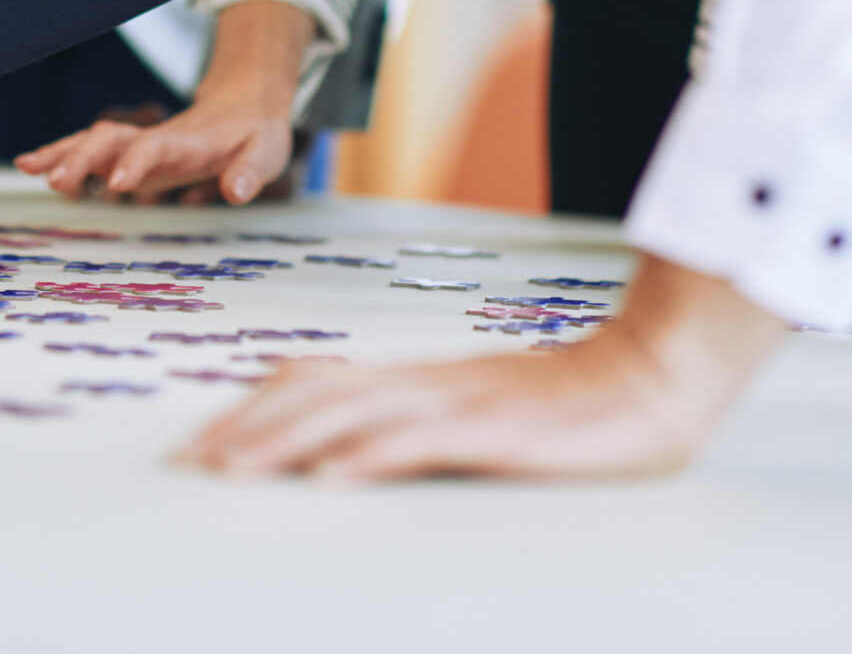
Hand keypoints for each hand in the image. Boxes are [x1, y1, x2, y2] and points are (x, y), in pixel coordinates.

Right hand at [14, 0, 313, 204]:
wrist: (245, 106)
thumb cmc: (254, 135)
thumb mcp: (265, 154)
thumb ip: (249, 172)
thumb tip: (236, 190)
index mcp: (188, 141)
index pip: (155, 147)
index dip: (135, 163)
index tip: (115, 184)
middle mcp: (156, 138)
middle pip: (112, 140)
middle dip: (83, 158)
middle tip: (56, 181)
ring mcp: (139, 144)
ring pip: (94, 140)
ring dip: (61, 152)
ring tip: (24, 166)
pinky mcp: (131, 153)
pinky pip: (90, 151)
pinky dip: (61, 156)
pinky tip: (30, 166)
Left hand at [180, 254, 785, 479]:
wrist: (657, 377)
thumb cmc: (573, 408)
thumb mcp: (482, 414)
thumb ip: (419, 424)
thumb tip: (344, 451)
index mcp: (420, 380)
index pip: (318, 380)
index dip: (257, 408)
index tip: (206, 444)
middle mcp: (429, 383)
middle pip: (318, 395)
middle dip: (250, 429)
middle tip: (195, 463)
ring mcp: (464, 405)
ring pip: (355, 415)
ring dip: (288, 442)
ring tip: (237, 467)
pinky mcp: (501, 433)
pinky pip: (425, 443)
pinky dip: (372, 457)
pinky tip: (334, 475)